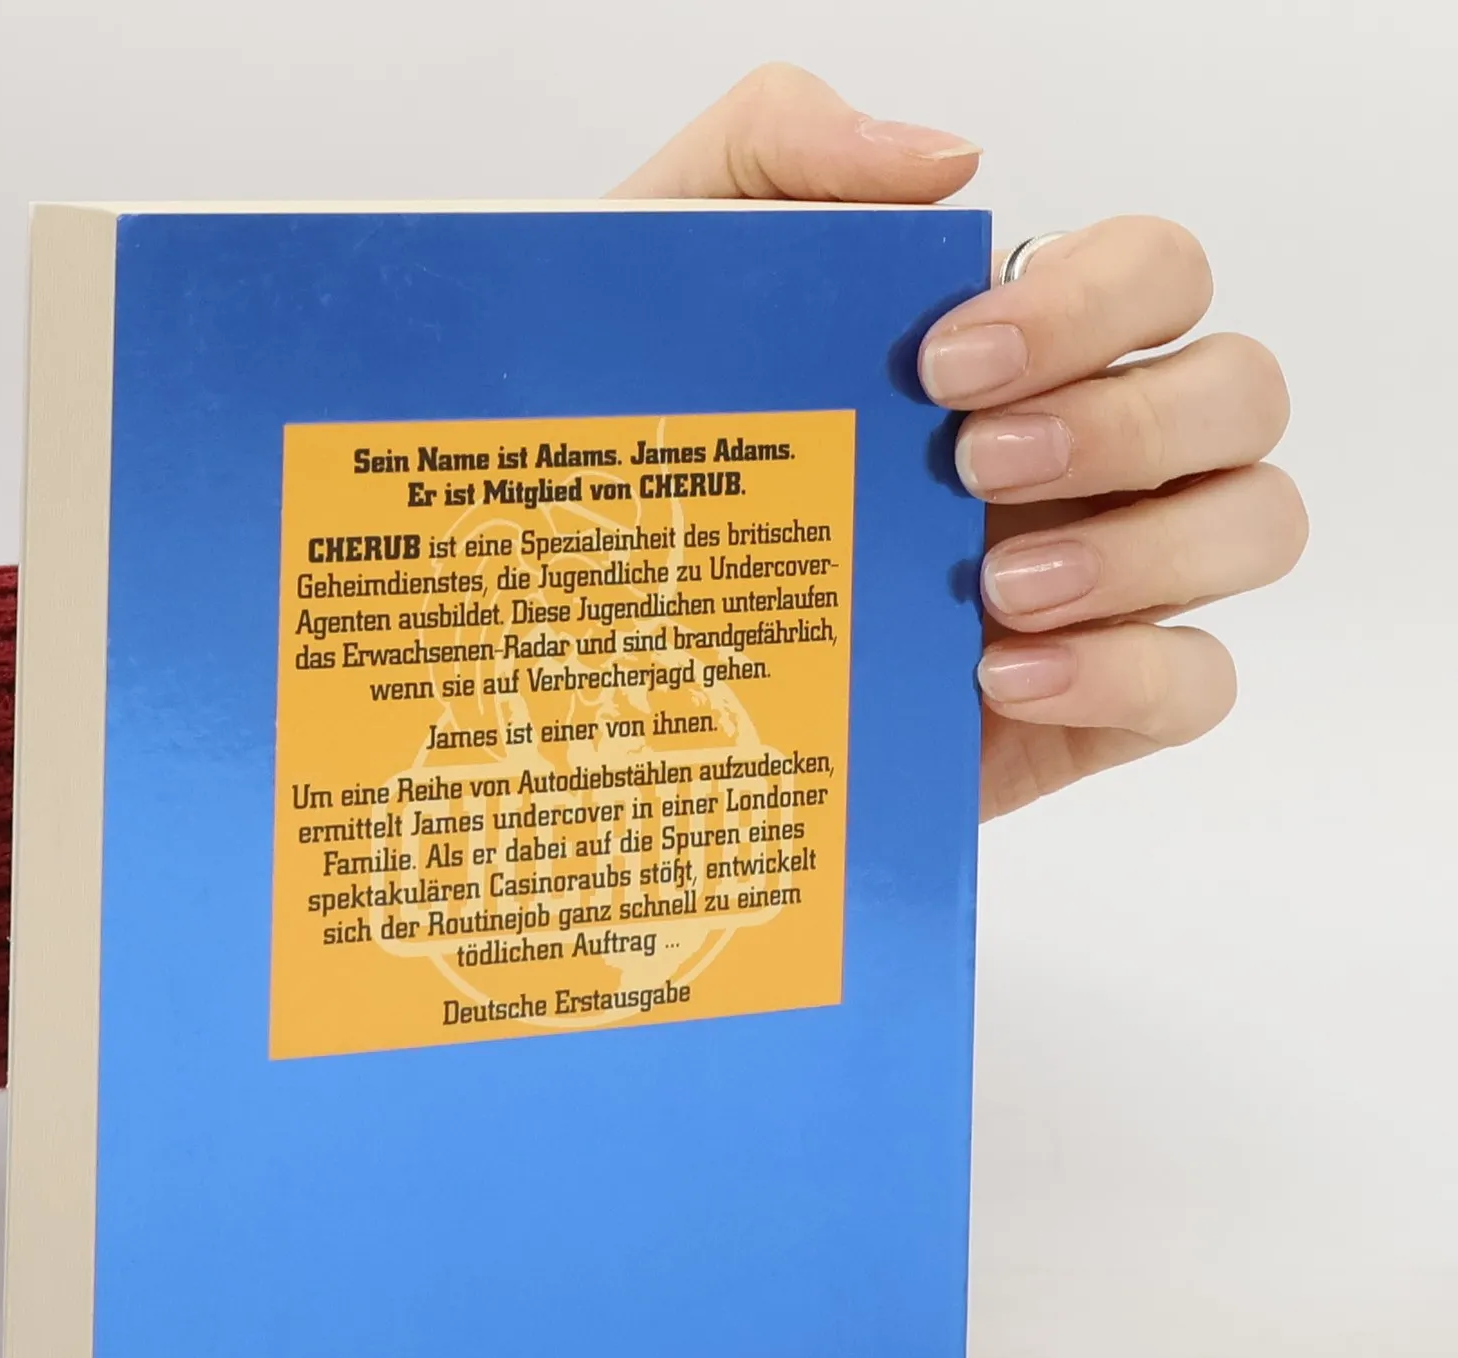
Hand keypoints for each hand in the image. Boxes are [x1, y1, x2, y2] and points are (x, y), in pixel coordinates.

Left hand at [613, 66, 1306, 819]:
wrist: (605, 626)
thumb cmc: (652, 440)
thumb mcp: (666, 264)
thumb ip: (779, 147)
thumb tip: (948, 161)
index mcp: (1023, 346)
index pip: (1157, 275)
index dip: (1092, 304)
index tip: (946, 363)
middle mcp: (1089, 451)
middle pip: (1239, 392)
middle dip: (1128, 423)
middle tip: (969, 467)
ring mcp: (1101, 579)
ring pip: (1255, 525)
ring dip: (1150, 549)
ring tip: (997, 588)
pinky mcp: (1080, 706)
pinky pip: (1197, 681)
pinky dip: (1128, 674)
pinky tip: (1000, 677)